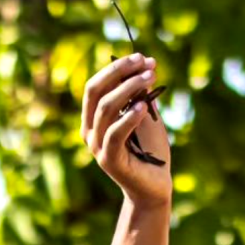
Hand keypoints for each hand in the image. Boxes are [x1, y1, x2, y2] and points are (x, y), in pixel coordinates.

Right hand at [81, 53, 171, 208]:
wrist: (154, 187)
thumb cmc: (150, 152)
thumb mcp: (146, 118)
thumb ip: (141, 97)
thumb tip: (144, 67)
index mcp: (93, 119)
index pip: (96, 85)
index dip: (117, 68)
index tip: (143, 57)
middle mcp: (89, 131)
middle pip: (96, 91)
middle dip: (119, 72)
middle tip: (144, 62)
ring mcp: (97, 146)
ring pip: (106, 108)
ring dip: (129, 89)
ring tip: (150, 77)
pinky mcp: (109, 160)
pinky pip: (115, 133)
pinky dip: (129, 117)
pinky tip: (144, 105)